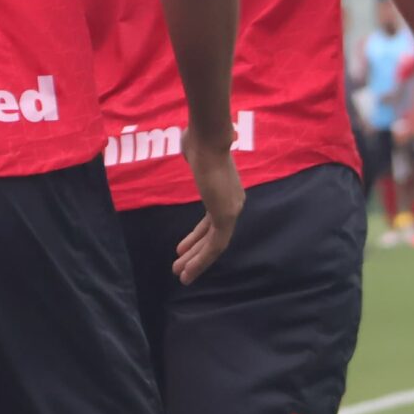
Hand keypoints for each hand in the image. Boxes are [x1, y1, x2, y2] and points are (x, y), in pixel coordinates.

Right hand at [175, 135, 244, 283]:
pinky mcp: (226, 215)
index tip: (181, 249)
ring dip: (197, 262)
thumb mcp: (195, 154)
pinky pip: (215, 244)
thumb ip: (194, 158)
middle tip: (179, 268)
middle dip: (195, 254)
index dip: (195, 238)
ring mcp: (231, 210)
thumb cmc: (199, 140)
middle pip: (213, 236)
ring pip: (215, 245)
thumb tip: (190, 144)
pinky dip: (201, 259)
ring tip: (181, 275)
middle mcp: (234, 204)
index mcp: (227, 193)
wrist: (208, 138)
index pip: (211, 223)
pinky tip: (188, 268)